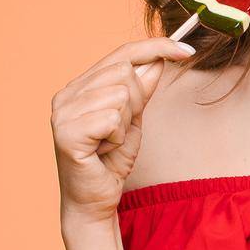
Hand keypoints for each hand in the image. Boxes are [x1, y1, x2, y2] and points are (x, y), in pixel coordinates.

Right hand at [51, 38, 195, 225]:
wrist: (94, 201)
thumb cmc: (111, 162)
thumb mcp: (133, 120)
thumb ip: (142, 91)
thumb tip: (157, 60)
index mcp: (79, 87)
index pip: (121, 54)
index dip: (156, 47)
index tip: (187, 50)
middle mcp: (66, 94)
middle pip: (124, 72)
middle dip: (137, 101)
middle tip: (122, 130)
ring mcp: (62, 113)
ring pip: (120, 94)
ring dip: (126, 122)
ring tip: (110, 142)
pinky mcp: (66, 133)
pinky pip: (112, 118)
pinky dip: (118, 138)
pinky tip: (104, 151)